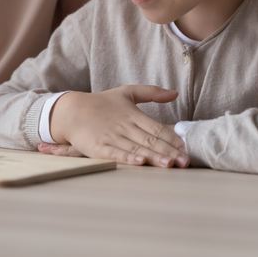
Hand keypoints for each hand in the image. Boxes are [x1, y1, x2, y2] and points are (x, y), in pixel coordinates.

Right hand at [49, 86, 189, 167]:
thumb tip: (175, 93)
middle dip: (169, 152)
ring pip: (136, 148)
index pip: (157, 128)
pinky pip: (115, 153)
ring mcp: (111, 137)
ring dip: (153, 157)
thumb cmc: (101, 103)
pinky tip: (139, 162)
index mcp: (133, 114)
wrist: (70, 110)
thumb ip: (151, 92)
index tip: (186, 148)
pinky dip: (127, 158)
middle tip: (185, 161)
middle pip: (150, 141)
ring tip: (169, 165)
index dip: (172, 139)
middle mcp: (125, 126)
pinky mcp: (98, 147)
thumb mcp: (126, 92)